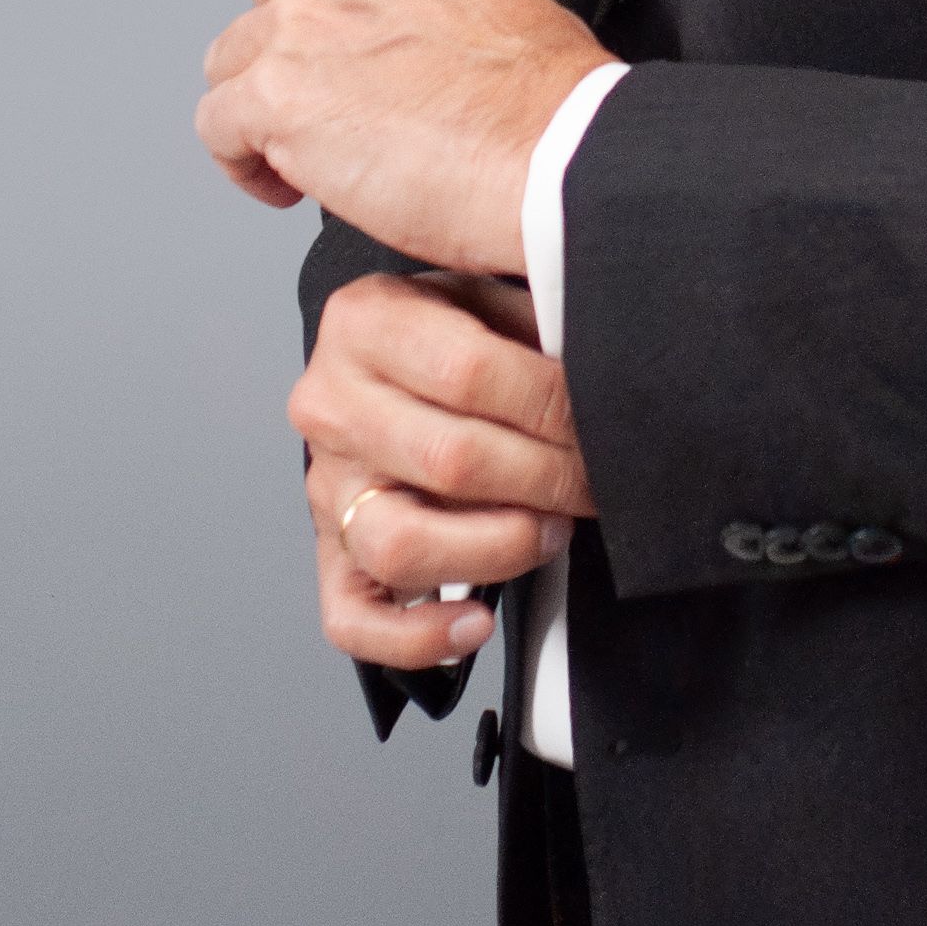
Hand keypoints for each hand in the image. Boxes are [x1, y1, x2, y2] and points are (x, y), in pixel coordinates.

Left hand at [196, 0, 603, 273]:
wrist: (555, 155)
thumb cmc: (540, 89)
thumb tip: (362, 24)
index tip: (343, 40)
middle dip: (295, 51)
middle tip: (346, 103)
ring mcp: (301, 16)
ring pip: (233, 61)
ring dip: (267, 107)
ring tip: (324, 149)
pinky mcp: (275, 93)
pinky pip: (217, 127)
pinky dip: (246, 163)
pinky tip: (294, 184)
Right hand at [293, 271, 594, 674]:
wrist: (390, 359)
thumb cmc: (453, 330)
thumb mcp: (490, 290)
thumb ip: (533, 308)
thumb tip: (599, 349)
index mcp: (365, 319)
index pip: (467, 370)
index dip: (550, 406)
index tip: (601, 420)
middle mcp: (331, 403)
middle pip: (449, 460)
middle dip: (547, 480)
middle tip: (596, 481)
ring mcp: (325, 484)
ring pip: (399, 543)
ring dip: (497, 549)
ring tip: (549, 531)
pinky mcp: (330, 551)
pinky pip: (354, 618)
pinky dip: (418, 635)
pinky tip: (475, 621)